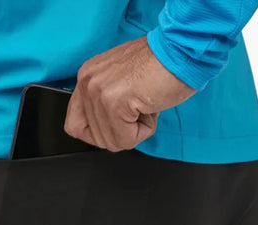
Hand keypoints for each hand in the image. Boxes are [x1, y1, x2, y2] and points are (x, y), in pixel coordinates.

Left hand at [64, 35, 196, 151]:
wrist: (182, 50)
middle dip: (122, 132)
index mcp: (87, 77)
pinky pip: (126, 139)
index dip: (98, 134)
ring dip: (135, 130)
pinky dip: (144, 130)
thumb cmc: (161, 66)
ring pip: (111, 141)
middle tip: (137, 109)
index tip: (116, 125)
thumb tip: (103, 128)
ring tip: (144, 104)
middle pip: (95, 138)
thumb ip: (105, 103)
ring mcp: (98, 92)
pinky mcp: (114, 102)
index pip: (74, 126)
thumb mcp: (121, 83)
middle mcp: (87, 82)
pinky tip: (149, 107)